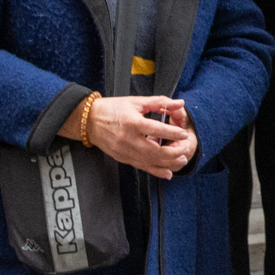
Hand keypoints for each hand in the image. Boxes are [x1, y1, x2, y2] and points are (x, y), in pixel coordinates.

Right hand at [69, 95, 194, 178]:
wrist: (89, 121)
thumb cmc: (113, 108)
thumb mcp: (136, 102)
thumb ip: (159, 102)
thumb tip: (179, 103)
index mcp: (131, 122)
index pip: (155, 129)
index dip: (172, 133)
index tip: (184, 134)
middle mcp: (127, 139)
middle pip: (154, 151)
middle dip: (174, 152)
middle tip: (185, 148)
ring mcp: (124, 151)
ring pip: (150, 162)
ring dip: (168, 163)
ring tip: (182, 159)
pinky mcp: (122, 158)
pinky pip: (141, 167)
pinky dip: (156, 171)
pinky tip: (168, 172)